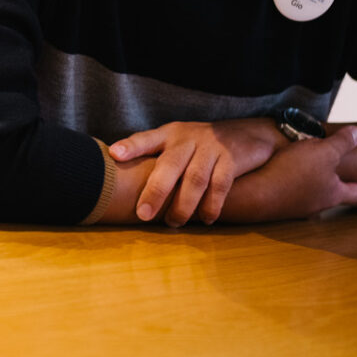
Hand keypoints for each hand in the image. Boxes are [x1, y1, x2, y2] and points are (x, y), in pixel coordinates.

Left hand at [111, 117, 282, 226]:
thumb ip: (149, 154)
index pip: (146, 138)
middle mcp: (187, 139)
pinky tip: (205, 219)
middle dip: (156, 191)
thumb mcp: (173, 141)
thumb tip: (117, 175)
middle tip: (144, 214)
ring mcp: (210, 149)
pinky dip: (212, 204)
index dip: (130, 146)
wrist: (241, 134)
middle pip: (170, 165)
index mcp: (168, 134)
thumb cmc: (196, 144)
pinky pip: (220, 184)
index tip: (114, 154)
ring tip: (173, 222)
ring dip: (183, 205)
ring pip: (195, 179)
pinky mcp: (231, 160)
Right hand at [219, 126, 356, 222]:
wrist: (253, 194)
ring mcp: (294, 206)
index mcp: (332, 192)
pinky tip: (280, 173)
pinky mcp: (275, 203)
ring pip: (310, 193)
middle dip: (338, 189)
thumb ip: (342, 143)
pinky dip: (289, 183)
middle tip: (345, 188)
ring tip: (307, 172)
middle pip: (333, 195)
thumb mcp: (323, 152)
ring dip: (311, 185)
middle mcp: (316, 203)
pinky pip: (288, 191)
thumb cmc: (292, 174)